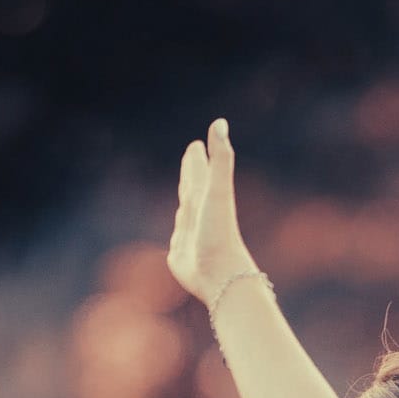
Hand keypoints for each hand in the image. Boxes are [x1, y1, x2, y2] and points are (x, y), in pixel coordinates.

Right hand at [169, 116, 260, 304]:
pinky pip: (177, 240)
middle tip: (191, 157)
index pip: (200, 173)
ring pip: (186, 213)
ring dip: (186, 201)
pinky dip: (178, 231)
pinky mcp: (182, 255)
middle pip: (194, 188)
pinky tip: (180, 232)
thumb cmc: (219, 232)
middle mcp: (201, 216)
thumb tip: (220, 122)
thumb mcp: (218, 191)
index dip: (196, 160)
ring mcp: (191, 236)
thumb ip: (220, 158)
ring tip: (186, 191)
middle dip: (191, 173)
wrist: (220, 275)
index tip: (195, 146)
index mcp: (208, 199)